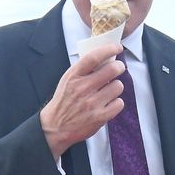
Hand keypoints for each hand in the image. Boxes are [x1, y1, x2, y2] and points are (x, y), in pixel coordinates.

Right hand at [40, 44, 125, 158]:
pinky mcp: (99, 117)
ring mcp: (92, 103)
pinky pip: (119, 103)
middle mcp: (83, 88)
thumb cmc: (64, 101)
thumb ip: (83, 70)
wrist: (55, 126)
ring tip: (110, 90)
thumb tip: (104, 57)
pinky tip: (110, 103)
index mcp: (74, 76)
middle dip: (119, 67)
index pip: (94, 57)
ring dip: (116, 86)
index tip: (117, 47)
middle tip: (118, 68)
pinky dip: (117, 102)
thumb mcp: (68, 80)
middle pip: (111, 70)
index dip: (109, 49)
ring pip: (118, 86)